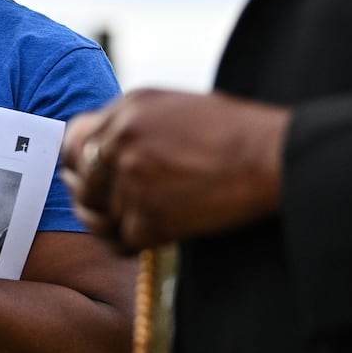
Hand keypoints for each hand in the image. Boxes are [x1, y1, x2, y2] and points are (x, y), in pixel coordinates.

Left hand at [60, 88, 289, 252]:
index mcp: (128, 109)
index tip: (85, 181)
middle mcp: (121, 139)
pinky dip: (143, 243)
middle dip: (93, 202)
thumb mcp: (176, 110)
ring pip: (101, 216)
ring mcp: (132, 177)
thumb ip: (134, 125)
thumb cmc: (236, 135)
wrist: (275, 157)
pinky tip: (164, 236)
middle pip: (82, 183)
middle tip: (110, 215)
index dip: (77, 166)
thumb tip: (98, 153)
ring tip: (140, 227)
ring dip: (117, 227)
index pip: (76, 140)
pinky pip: (126, 240)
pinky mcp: (148, 214)